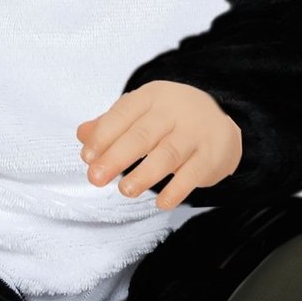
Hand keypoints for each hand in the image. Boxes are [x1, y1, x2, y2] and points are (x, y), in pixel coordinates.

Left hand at [76, 80, 242, 210]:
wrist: (219, 121)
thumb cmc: (170, 119)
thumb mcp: (141, 112)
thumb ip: (110, 124)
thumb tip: (82, 134)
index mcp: (151, 97)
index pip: (123, 114)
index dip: (103, 136)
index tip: (87, 157)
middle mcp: (174, 112)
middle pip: (142, 135)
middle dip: (116, 157)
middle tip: (95, 178)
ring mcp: (195, 133)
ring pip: (168, 154)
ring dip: (144, 174)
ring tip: (125, 190)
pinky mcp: (211, 155)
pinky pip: (193, 174)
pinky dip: (177, 190)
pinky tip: (161, 203)